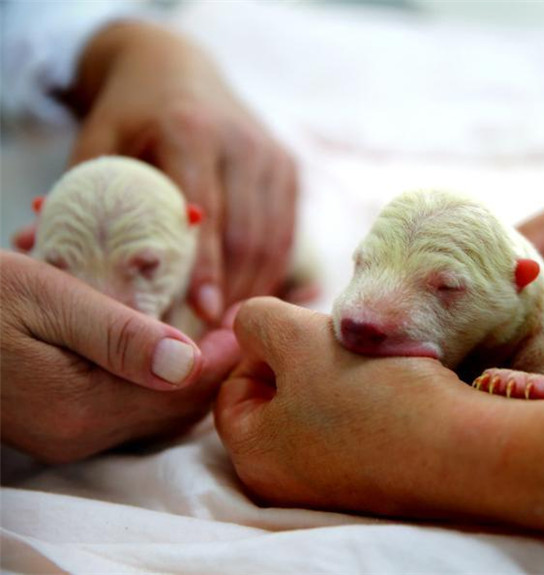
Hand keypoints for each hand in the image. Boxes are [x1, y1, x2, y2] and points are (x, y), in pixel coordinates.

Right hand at [0, 251, 239, 462]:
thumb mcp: (49, 300)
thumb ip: (120, 337)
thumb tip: (190, 365)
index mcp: (84, 408)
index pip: (186, 394)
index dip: (224, 357)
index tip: (246, 317)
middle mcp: (79, 437)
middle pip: (178, 413)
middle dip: (214, 369)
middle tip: (234, 322)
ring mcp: (66, 439)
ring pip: (157, 416)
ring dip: (188, 379)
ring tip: (209, 332)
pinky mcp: (55, 429)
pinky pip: (128, 412)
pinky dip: (157, 385)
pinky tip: (161, 350)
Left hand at [63, 21, 298, 321]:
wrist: (178, 66)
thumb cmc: (130, 113)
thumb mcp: (98, 142)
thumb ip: (80, 194)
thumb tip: (36, 251)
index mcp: (192, 130)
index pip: (209, 211)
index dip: (208, 268)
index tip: (203, 314)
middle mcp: (242, 141)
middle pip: (248, 233)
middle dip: (233, 290)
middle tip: (213, 336)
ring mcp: (272, 155)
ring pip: (273, 238)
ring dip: (253, 287)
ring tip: (228, 327)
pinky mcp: (288, 169)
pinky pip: (285, 232)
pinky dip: (268, 270)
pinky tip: (246, 297)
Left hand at [215, 298, 543, 544]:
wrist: (468, 449)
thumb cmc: (376, 395)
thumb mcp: (301, 340)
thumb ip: (257, 321)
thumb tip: (248, 323)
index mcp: (256, 455)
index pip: (234, 388)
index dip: (266, 346)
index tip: (311, 330)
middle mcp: (288, 480)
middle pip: (281, 398)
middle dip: (311, 359)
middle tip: (348, 343)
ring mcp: (335, 484)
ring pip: (325, 407)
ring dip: (346, 374)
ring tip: (379, 361)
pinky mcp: (378, 479)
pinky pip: (361, 426)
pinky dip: (375, 399)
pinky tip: (402, 385)